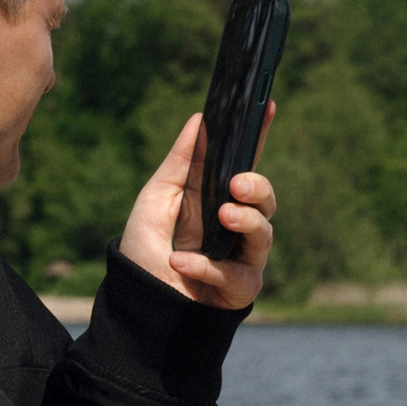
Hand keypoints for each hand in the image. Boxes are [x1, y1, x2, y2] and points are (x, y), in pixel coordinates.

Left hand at [121, 109, 276, 310]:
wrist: (138, 299)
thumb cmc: (148, 248)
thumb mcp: (157, 196)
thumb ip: (181, 161)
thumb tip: (199, 120)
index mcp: (219, 197)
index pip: (245, 163)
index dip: (259, 136)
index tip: (268, 106)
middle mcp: (237, 225)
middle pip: (266, 199)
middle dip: (258, 186)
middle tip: (238, 183)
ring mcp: (243, 257)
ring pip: (264, 234)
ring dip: (247, 221)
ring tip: (225, 215)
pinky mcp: (240, 288)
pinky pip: (236, 273)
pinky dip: (207, 266)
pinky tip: (180, 262)